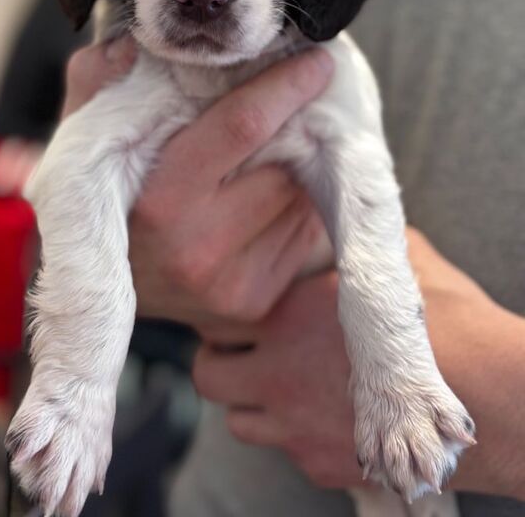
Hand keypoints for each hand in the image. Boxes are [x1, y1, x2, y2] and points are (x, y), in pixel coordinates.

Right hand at [61, 37, 333, 328]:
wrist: (102, 289)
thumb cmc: (100, 197)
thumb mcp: (85, 132)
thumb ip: (100, 78)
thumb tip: (141, 43)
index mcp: (158, 200)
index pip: (243, 127)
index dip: (286, 86)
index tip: (317, 62)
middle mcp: (198, 250)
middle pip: (284, 164)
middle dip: (305, 125)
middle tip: (314, 95)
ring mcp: (231, 284)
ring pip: (301, 199)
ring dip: (304, 167)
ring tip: (286, 147)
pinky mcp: (254, 302)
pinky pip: (303, 235)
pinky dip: (300, 205)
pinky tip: (274, 193)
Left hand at [193, 228, 524, 499]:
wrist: (488, 396)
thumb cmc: (450, 326)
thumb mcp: (400, 265)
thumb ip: (362, 249)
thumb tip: (358, 231)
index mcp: (289, 317)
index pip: (215, 317)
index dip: (222, 315)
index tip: (236, 314)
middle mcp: (280, 373)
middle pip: (208, 374)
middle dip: (220, 361)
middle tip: (244, 353)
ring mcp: (298, 426)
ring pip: (238, 421)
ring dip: (251, 403)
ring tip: (280, 387)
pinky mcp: (324, 464)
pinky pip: (286, 452)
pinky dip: (294, 436)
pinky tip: (323, 416)